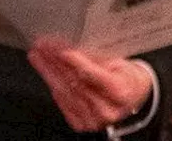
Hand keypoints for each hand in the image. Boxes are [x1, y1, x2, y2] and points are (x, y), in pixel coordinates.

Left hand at [27, 38, 153, 131]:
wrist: (133, 97)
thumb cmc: (127, 78)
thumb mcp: (119, 63)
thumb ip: (96, 60)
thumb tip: (73, 48)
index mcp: (121, 92)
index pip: (94, 76)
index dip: (77, 62)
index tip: (63, 51)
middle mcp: (107, 110)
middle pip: (75, 83)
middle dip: (56, 63)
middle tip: (44, 47)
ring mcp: (93, 120)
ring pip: (64, 93)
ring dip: (49, 72)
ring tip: (39, 55)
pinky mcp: (81, 124)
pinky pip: (62, 102)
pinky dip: (53, 84)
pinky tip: (46, 70)